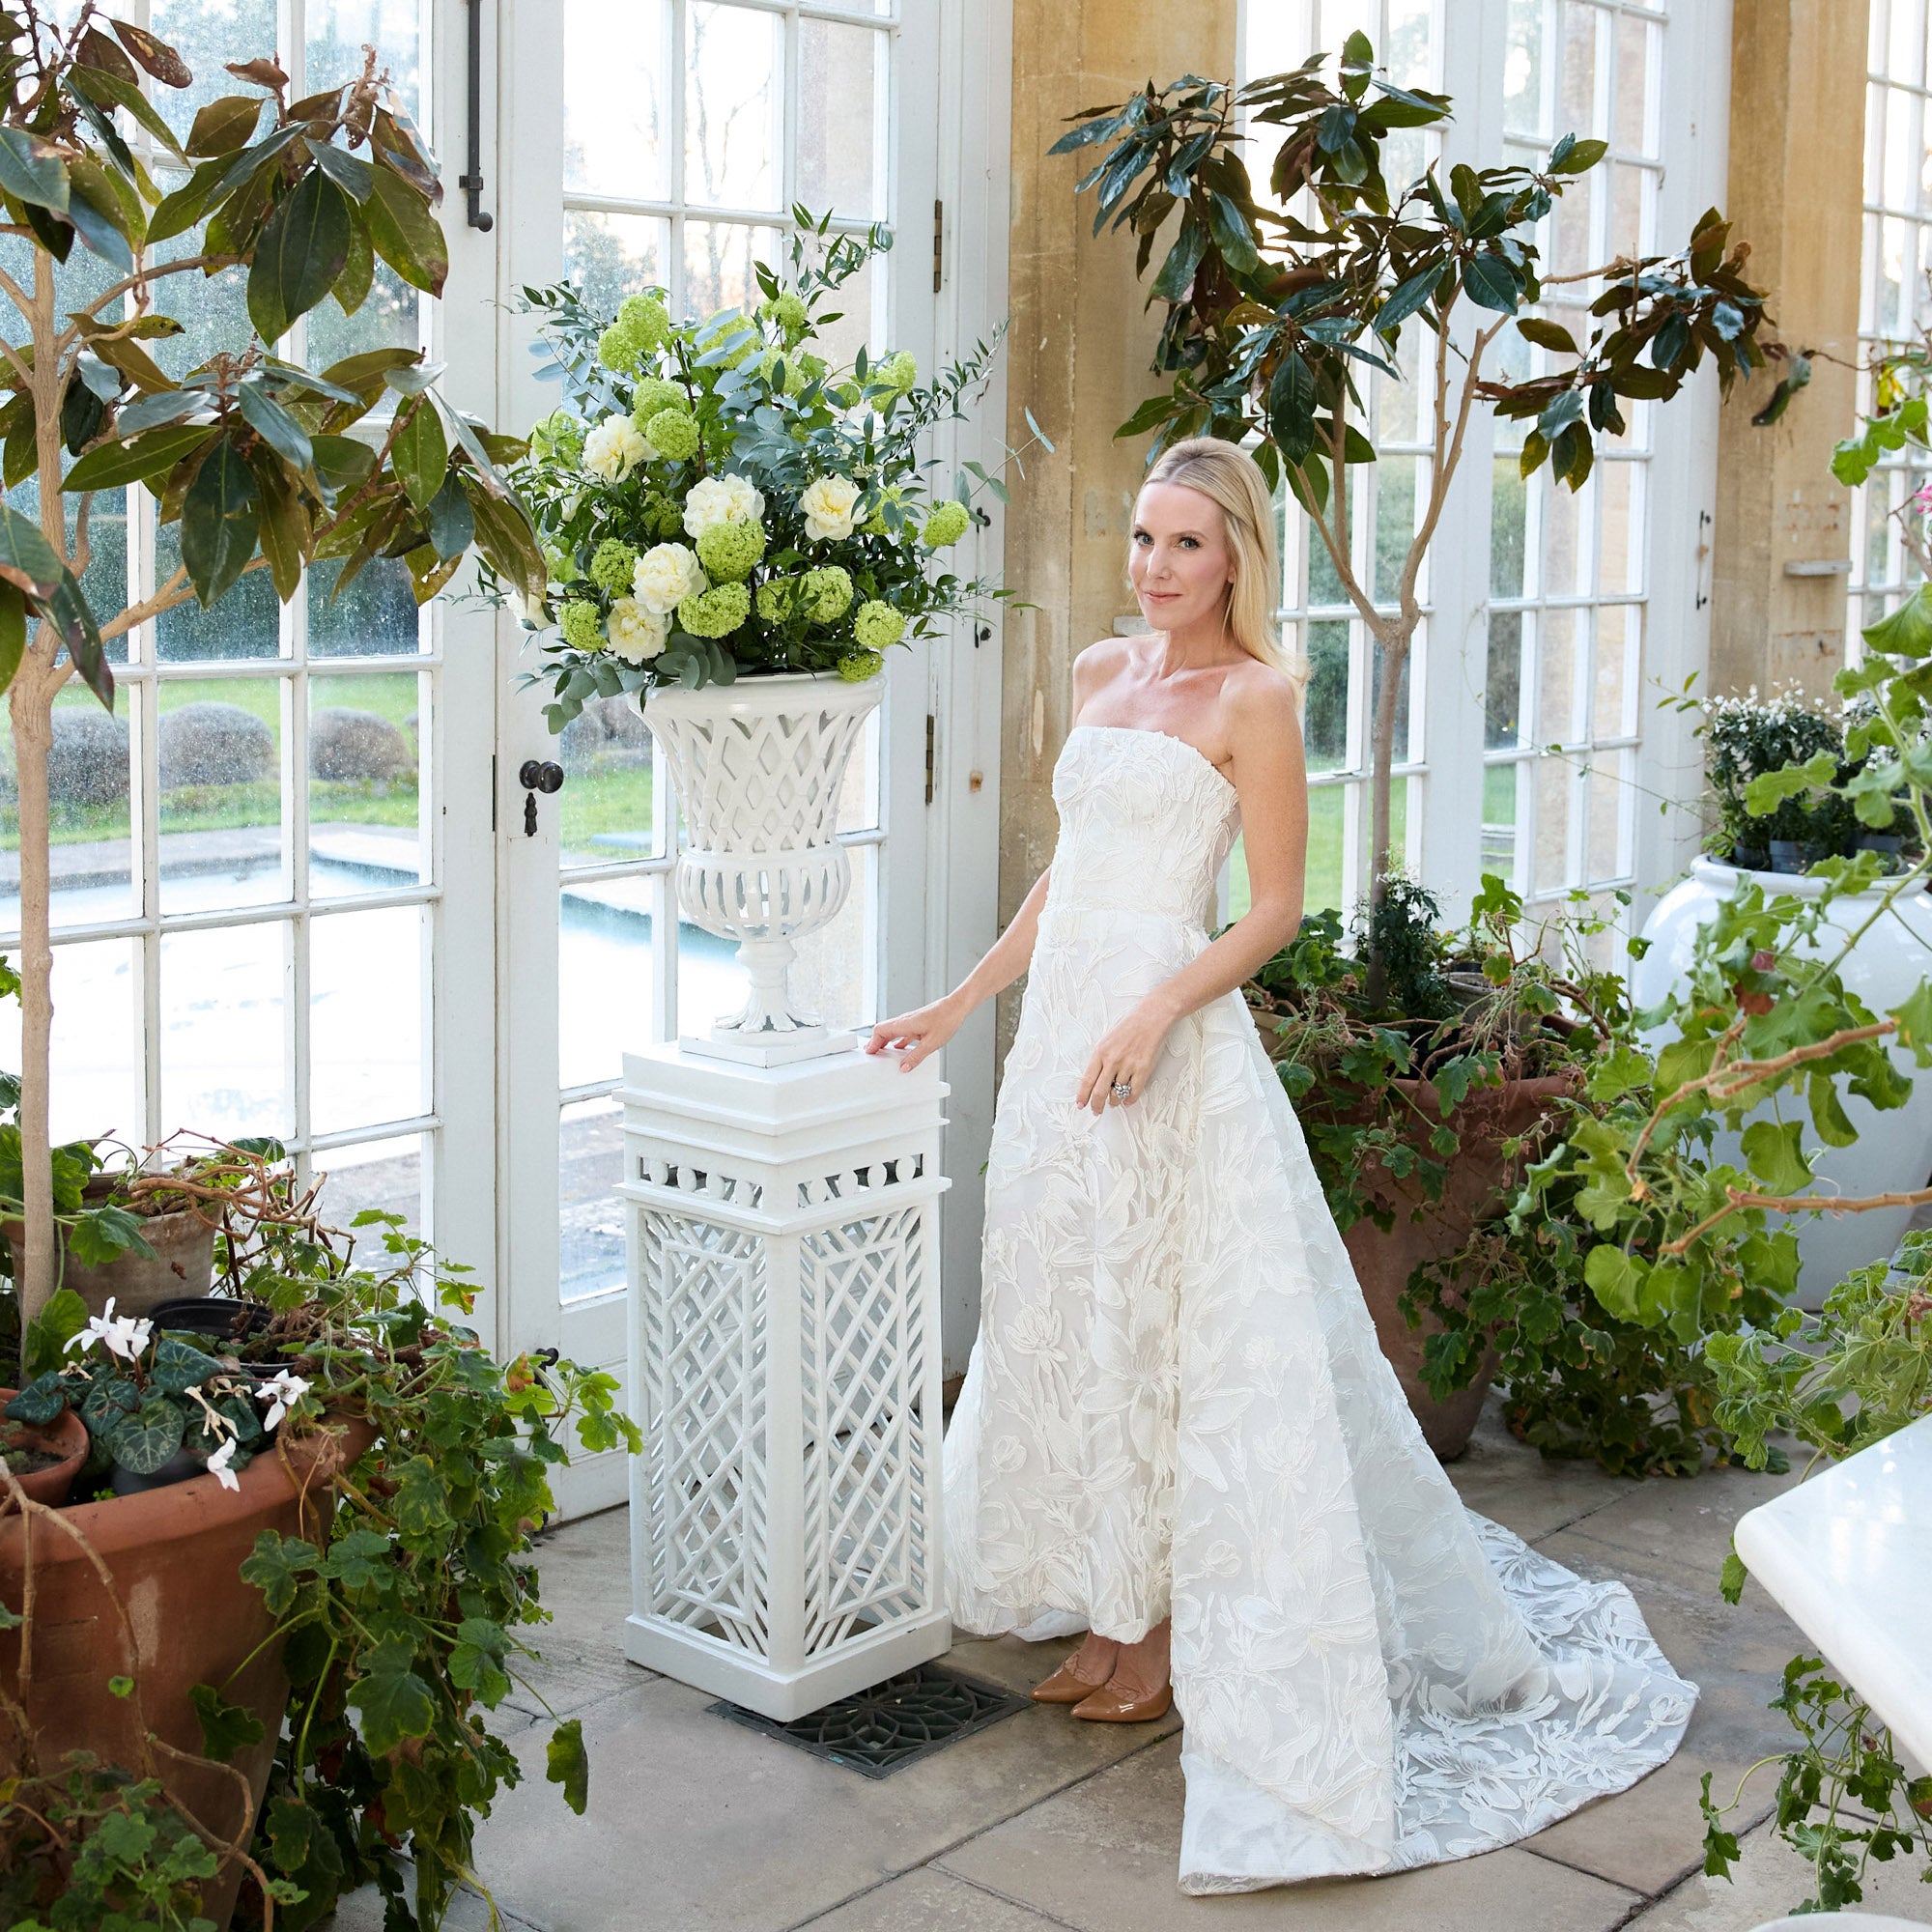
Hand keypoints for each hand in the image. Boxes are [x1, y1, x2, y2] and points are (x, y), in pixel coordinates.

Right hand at [866, 994, 965, 1070]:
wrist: (957, 1007)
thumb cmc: (946, 1019)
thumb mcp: (931, 1043)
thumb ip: (916, 1056)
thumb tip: (904, 1067)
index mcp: (904, 1024)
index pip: (880, 1031)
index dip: (872, 1042)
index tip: (869, 1053)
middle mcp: (904, 1021)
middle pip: (883, 1031)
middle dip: (875, 1043)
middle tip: (872, 1055)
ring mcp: (910, 1021)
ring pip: (891, 1031)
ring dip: (885, 1042)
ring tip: (883, 1054)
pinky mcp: (917, 1023)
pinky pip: (902, 1033)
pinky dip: (897, 1041)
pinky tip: (900, 1049)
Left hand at [1076, 995, 1178, 1114]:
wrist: (1151, 1017)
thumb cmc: (1129, 1025)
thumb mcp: (1107, 1039)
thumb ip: (1101, 1059)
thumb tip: (1096, 1079)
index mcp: (1100, 1052)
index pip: (1087, 1080)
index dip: (1083, 1095)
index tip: (1081, 1104)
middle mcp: (1112, 1060)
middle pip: (1100, 1091)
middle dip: (1097, 1105)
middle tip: (1096, 1110)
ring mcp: (1128, 1065)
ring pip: (1117, 1093)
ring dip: (1114, 1101)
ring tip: (1114, 1102)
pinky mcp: (1143, 1069)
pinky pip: (1134, 1091)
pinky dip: (1130, 1100)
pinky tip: (1127, 1101)